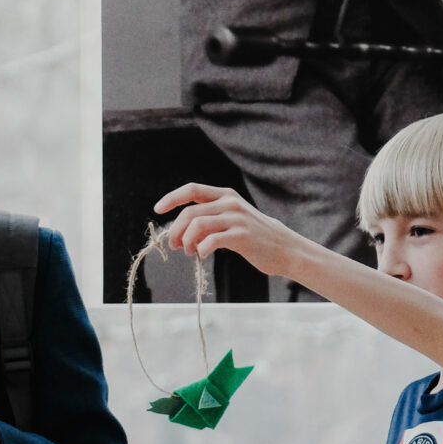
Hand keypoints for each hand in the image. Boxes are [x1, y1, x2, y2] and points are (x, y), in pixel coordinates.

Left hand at [152, 183, 308, 277]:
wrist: (284, 248)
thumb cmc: (254, 235)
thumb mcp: (232, 217)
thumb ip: (209, 217)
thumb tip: (179, 229)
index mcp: (225, 195)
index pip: (192, 189)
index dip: (172, 198)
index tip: (158, 209)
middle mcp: (230, 203)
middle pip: (190, 212)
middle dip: (176, 231)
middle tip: (175, 245)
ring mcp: (237, 218)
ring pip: (197, 225)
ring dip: (187, 241)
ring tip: (190, 252)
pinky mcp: (242, 236)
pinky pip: (211, 241)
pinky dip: (201, 249)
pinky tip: (202, 254)